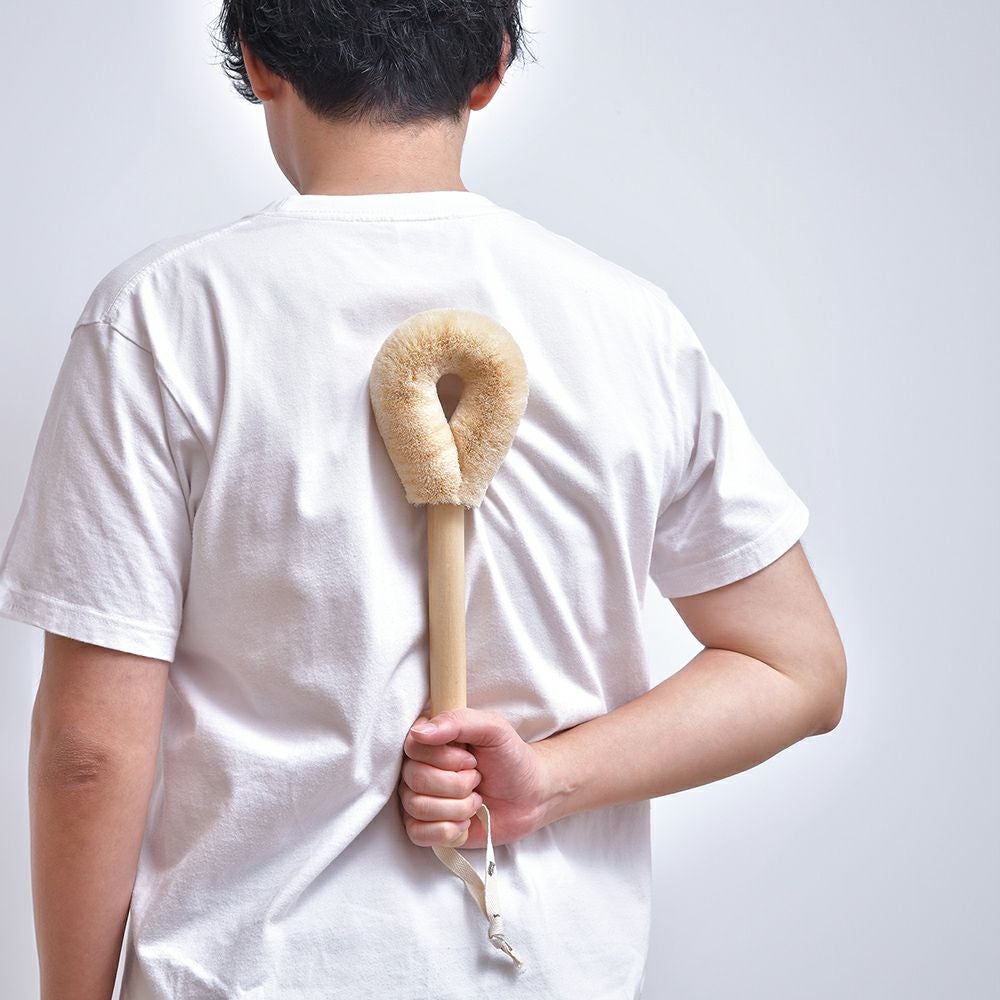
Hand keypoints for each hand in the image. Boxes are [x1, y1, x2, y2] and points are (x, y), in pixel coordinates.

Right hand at [399, 708, 553, 849]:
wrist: (529, 797)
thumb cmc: (509, 758)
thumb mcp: (493, 729)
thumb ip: (458, 721)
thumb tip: (419, 733)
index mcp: (430, 740)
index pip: (413, 747)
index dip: (445, 758)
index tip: (471, 760)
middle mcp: (418, 767)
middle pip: (415, 779)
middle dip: (457, 784)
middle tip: (477, 780)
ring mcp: (419, 798)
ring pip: (416, 807)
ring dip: (457, 807)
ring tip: (476, 801)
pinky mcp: (425, 828)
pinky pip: (417, 833)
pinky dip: (448, 830)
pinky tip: (466, 822)